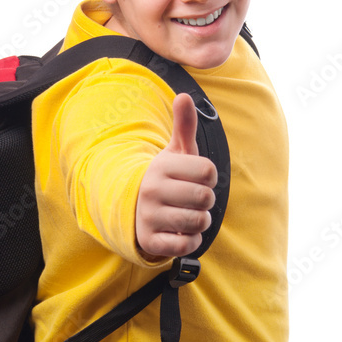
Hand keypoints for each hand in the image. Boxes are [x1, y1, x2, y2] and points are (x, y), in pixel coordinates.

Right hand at [135, 94, 217, 258]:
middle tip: (194, 200)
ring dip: (200, 221)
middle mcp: (153, 190)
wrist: (131, 208)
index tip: (198, 179)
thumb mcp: (174, 153)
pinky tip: (181, 232)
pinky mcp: (150, 241)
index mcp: (162, 166)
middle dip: (206, 201)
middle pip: (205, 197)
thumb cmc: (165, 179)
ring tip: (188, 215)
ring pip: (197, 221)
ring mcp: (149, 216)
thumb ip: (183, 126)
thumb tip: (183, 96)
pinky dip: (191, 241)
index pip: (208, 171)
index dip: (210, 177)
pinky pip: (186, 245)